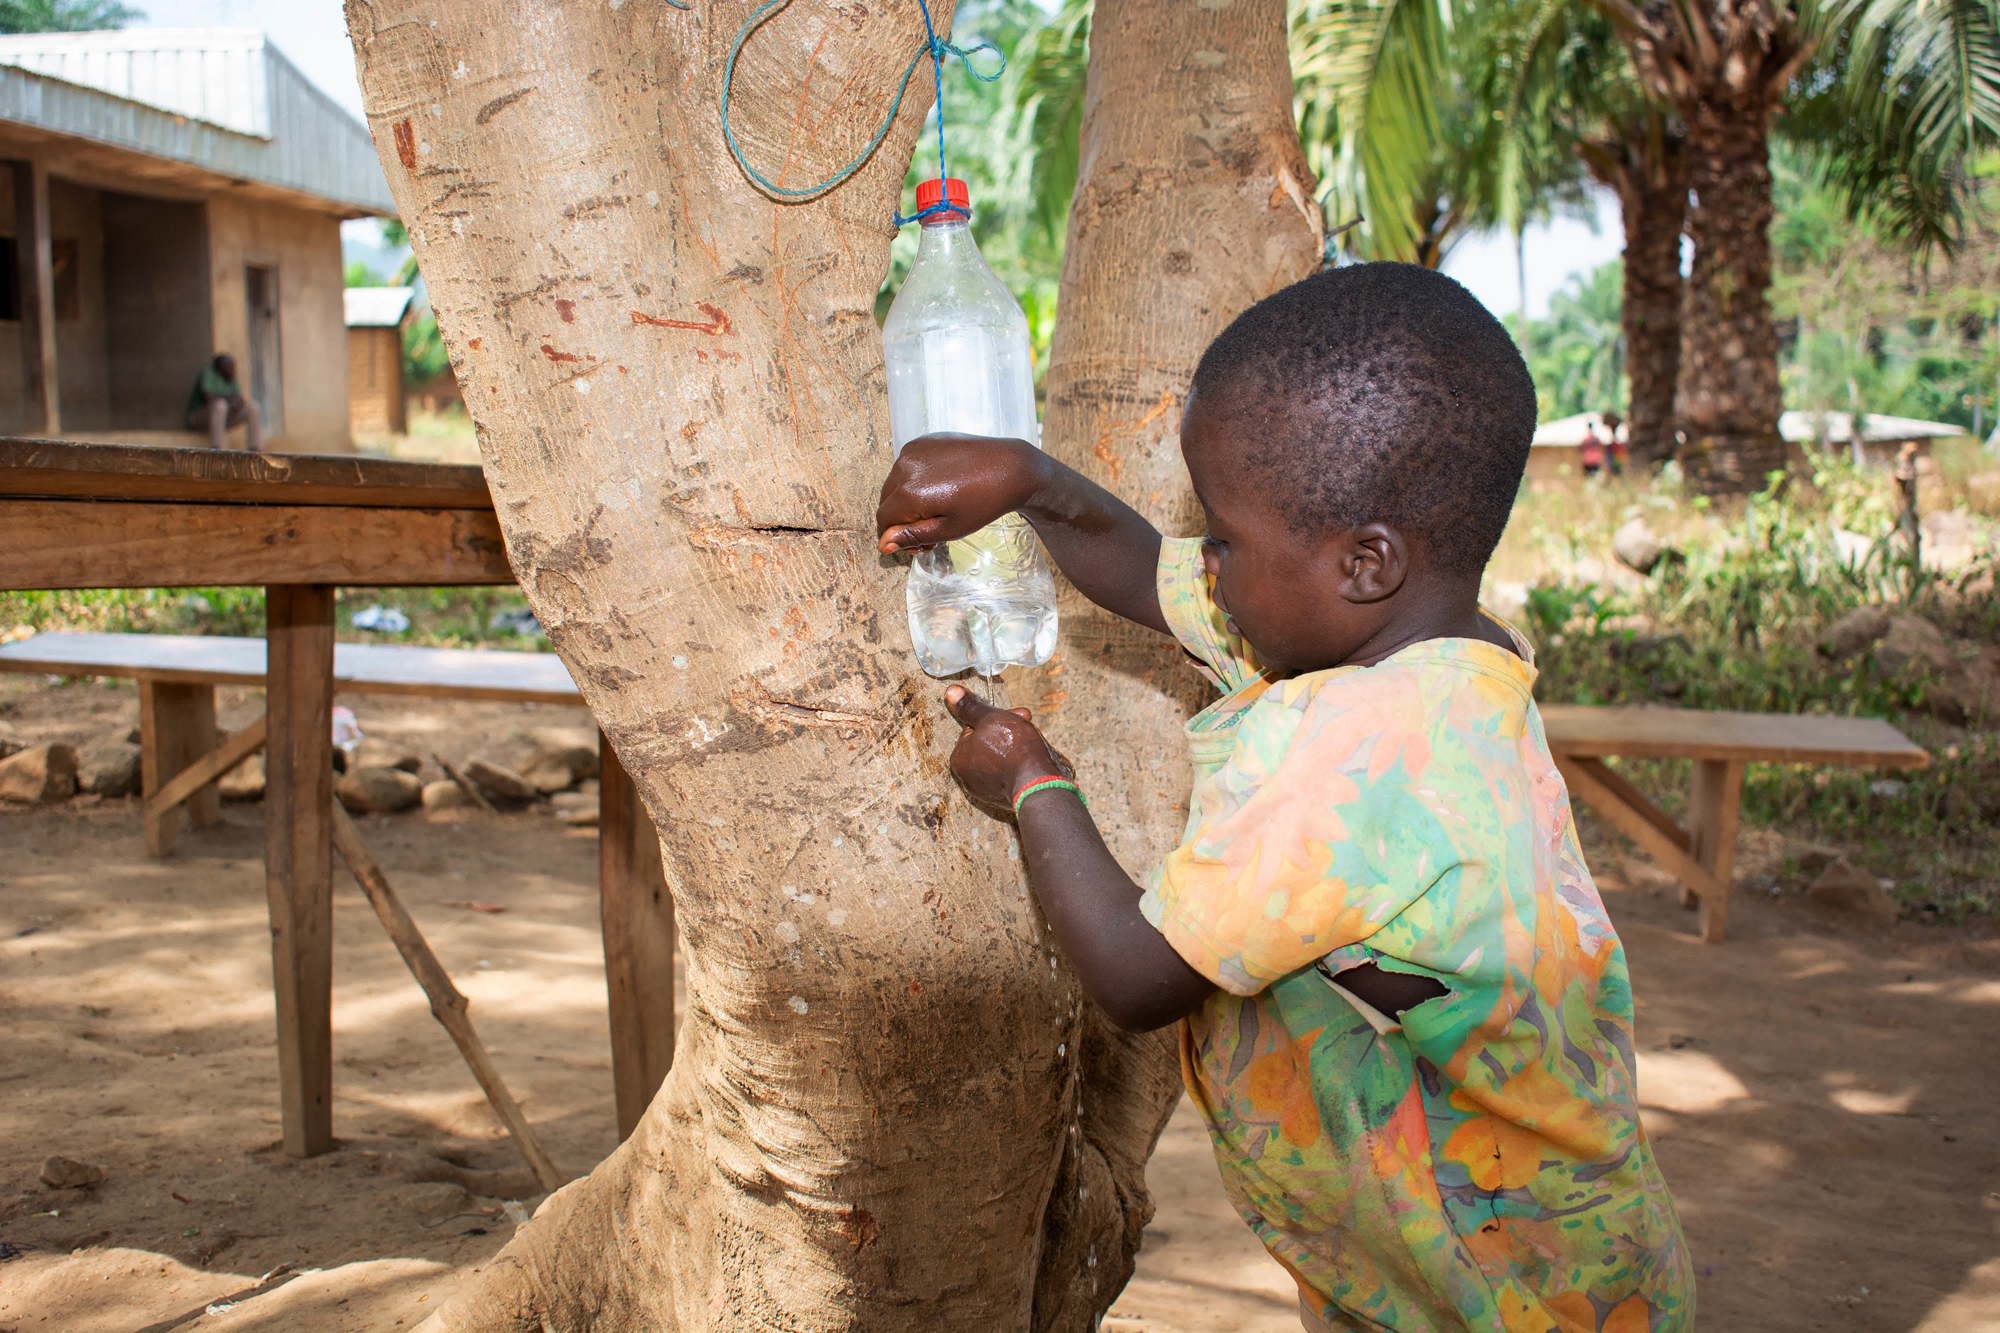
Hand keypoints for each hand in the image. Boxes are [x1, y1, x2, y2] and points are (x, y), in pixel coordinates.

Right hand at [877, 434, 1046, 552]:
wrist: (1009, 467)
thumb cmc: (984, 502)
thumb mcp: (949, 529)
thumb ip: (913, 536)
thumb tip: (883, 545)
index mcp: (910, 493)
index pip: (883, 520)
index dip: (895, 536)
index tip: (918, 544)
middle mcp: (905, 468)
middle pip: (885, 501)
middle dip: (900, 519)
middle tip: (928, 531)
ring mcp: (913, 451)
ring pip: (894, 483)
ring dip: (906, 499)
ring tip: (936, 508)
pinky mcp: (922, 441)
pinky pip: (907, 466)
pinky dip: (914, 480)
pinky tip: (939, 487)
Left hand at [943, 684, 1065, 812]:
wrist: (1038, 784)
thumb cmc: (1012, 749)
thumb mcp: (990, 718)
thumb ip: (970, 707)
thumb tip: (951, 692)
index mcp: (960, 758)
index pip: (976, 728)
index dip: (997, 718)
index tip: (1016, 715)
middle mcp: (969, 777)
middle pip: (990, 744)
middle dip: (1010, 732)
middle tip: (1027, 725)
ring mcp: (987, 790)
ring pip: (1003, 758)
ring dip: (1018, 747)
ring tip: (1034, 744)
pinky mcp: (1006, 797)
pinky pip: (1013, 773)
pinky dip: (1022, 765)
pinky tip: (1034, 760)